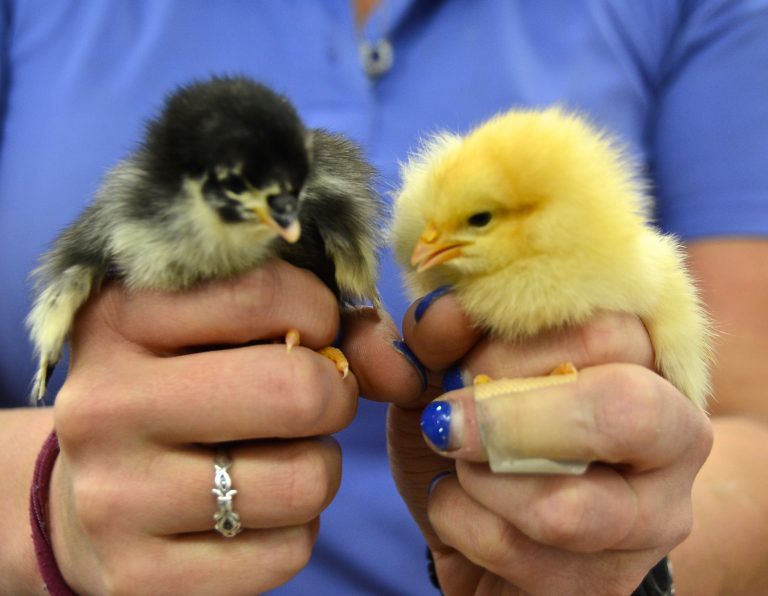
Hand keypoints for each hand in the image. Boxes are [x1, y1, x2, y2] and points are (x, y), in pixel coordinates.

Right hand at [48, 261, 357, 594]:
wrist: (88, 494)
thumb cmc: (182, 390)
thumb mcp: (232, 332)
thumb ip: (332, 327)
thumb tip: (406, 371)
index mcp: (121, 318)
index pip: (267, 294)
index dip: (318, 315)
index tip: (306, 334)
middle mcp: (103, 405)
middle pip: (297, 392)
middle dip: (332, 395)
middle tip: (311, 399)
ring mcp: (113, 499)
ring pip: (305, 481)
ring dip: (317, 466)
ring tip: (277, 455)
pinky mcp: (138, 577)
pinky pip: (288, 553)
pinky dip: (294, 529)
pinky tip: (254, 509)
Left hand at [379, 291, 711, 594]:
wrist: (479, 516)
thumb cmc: (477, 427)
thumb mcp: (450, 367)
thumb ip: (445, 332)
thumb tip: (441, 312)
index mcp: (645, 358)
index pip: (604, 333)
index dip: (510, 351)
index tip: (457, 366)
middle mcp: (675, 438)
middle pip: (620, 413)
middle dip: (504, 419)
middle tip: (446, 422)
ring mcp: (653, 523)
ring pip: (562, 506)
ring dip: (475, 480)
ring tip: (460, 467)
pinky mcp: (609, 586)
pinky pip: (518, 555)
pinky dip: (461, 523)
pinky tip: (465, 509)